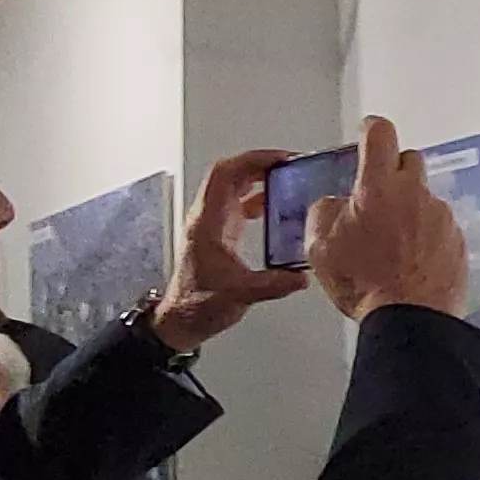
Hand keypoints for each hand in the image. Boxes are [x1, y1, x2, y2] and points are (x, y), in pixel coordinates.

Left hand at [151, 148, 310, 350]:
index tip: (277, 159)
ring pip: (234, 186)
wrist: (180, 320)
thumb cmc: (195, 305)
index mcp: (206, 223)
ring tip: (285, 180)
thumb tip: (299, 277)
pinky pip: (239, 203)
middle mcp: (207, 218)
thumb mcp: (238, 295)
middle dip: (260, 164)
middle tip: (288, 165)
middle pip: (231, 174)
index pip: (224, 174)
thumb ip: (272, 285)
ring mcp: (212, 223)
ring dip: (259, 178)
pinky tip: (275, 206)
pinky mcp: (219, 233)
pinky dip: (257, 197)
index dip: (251, 160)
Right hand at [306, 116, 465, 321]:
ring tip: (393, 243)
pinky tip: (412, 260)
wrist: (411, 320)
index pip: (379, 134)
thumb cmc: (367, 284)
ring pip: (424, 198)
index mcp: (378, 186)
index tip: (368, 132)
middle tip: (377, 195)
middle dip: (392, 171)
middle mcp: (415, 193)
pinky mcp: (457, 241)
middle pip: (408, 160)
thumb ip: (323, 211)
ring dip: (410, 210)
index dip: (371, 129)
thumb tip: (333, 204)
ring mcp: (440, 217)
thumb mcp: (320, 246)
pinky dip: (426, 237)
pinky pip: (439, 227)